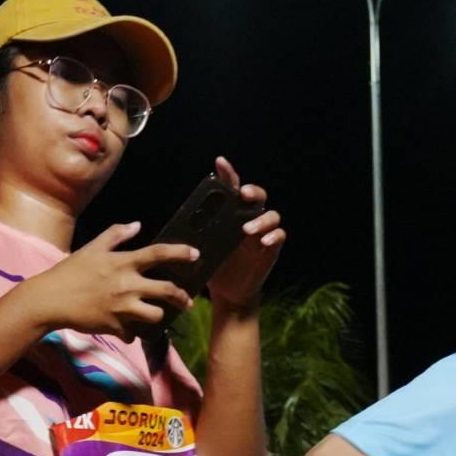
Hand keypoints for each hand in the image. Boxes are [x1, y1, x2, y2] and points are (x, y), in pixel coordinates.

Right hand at [12, 221, 193, 336]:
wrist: (51, 300)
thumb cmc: (70, 271)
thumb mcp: (92, 247)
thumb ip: (116, 235)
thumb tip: (136, 225)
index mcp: (123, 263)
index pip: (158, 254)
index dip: (180, 253)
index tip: (196, 255)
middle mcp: (127, 286)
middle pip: (167, 291)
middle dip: (182, 297)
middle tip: (186, 300)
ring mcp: (122, 308)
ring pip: (155, 316)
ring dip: (157, 316)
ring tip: (154, 314)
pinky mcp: (115, 327)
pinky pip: (132, 334)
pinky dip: (131, 333)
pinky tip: (127, 330)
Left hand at [205, 157, 284, 308]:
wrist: (228, 292)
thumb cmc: (214, 266)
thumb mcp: (204, 248)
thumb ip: (198, 234)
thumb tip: (177, 225)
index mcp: (232, 215)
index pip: (232, 189)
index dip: (228, 174)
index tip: (220, 163)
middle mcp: (249, 219)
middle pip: (258, 196)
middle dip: (252, 191)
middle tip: (242, 195)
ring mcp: (262, 234)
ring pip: (271, 215)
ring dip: (260, 219)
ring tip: (247, 229)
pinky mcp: (270, 249)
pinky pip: (279, 236)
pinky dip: (273, 236)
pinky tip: (263, 241)